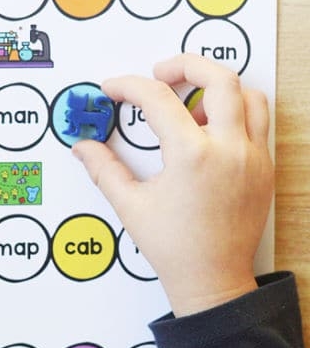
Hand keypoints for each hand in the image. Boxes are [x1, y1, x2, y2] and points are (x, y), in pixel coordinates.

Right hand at [72, 54, 273, 316]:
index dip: (129, 86)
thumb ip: (104, 168)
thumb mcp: (131, 205)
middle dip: (185, 65)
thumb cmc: (175, 249)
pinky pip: (257, 123)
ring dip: (217, 89)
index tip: (114, 89)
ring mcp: (252, 158)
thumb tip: (83, 146)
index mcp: (192, 157)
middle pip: (218, 78)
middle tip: (160, 73)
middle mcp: (229, 151)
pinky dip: (236, 113)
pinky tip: (208, 131)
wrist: (213, 282)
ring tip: (190, 105)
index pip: (157, 99)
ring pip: (249, 95)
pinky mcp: (263, 168)